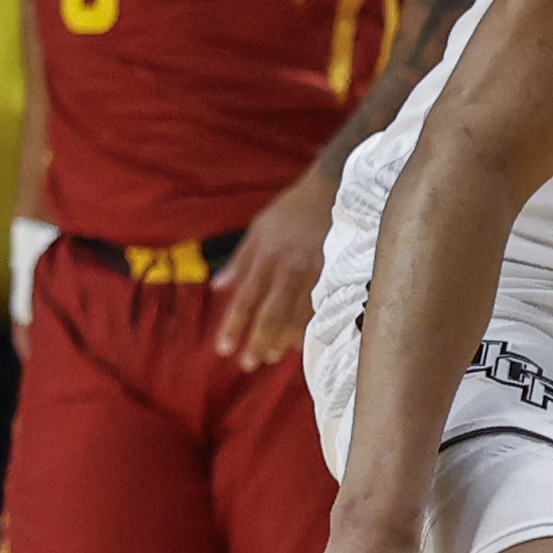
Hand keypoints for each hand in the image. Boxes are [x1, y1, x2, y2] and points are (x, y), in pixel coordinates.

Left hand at [211, 165, 339, 369]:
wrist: (331, 189)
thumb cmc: (291, 209)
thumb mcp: (258, 229)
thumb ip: (239, 260)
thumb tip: (218, 286)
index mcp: (266, 256)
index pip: (246, 298)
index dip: (235, 325)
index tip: (224, 349)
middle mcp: (288, 267)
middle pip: (271, 312)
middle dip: (258, 340)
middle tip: (248, 363)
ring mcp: (314, 272)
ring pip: (297, 313)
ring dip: (283, 339)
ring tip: (271, 357)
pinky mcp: (335, 272)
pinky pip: (320, 305)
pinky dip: (309, 325)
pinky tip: (302, 342)